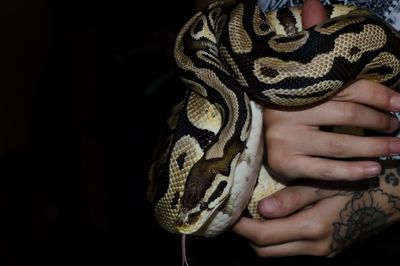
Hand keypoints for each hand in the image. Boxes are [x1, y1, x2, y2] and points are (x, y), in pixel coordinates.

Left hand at [232, 168, 399, 256]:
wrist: (392, 198)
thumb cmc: (359, 183)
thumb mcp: (326, 184)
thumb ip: (293, 198)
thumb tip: (261, 210)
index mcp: (312, 229)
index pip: (263, 237)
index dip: (241, 229)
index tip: (228, 215)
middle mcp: (315, 247)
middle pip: (266, 251)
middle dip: (247, 237)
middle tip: (237, 215)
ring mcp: (322, 251)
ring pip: (277, 253)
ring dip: (261, 239)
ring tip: (251, 216)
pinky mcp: (327, 250)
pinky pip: (292, 250)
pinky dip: (277, 239)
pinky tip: (275, 220)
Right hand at [264, 79, 399, 180]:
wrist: (256, 135)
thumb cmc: (291, 114)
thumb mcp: (310, 97)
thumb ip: (340, 93)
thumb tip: (389, 97)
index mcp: (298, 89)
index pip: (349, 88)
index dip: (381, 96)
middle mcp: (290, 112)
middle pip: (347, 114)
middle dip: (380, 122)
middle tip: (398, 128)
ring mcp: (285, 138)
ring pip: (339, 144)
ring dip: (374, 148)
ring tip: (396, 149)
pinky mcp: (283, 163)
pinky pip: (324, 171)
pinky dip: (352, 172)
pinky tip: (373, 169)